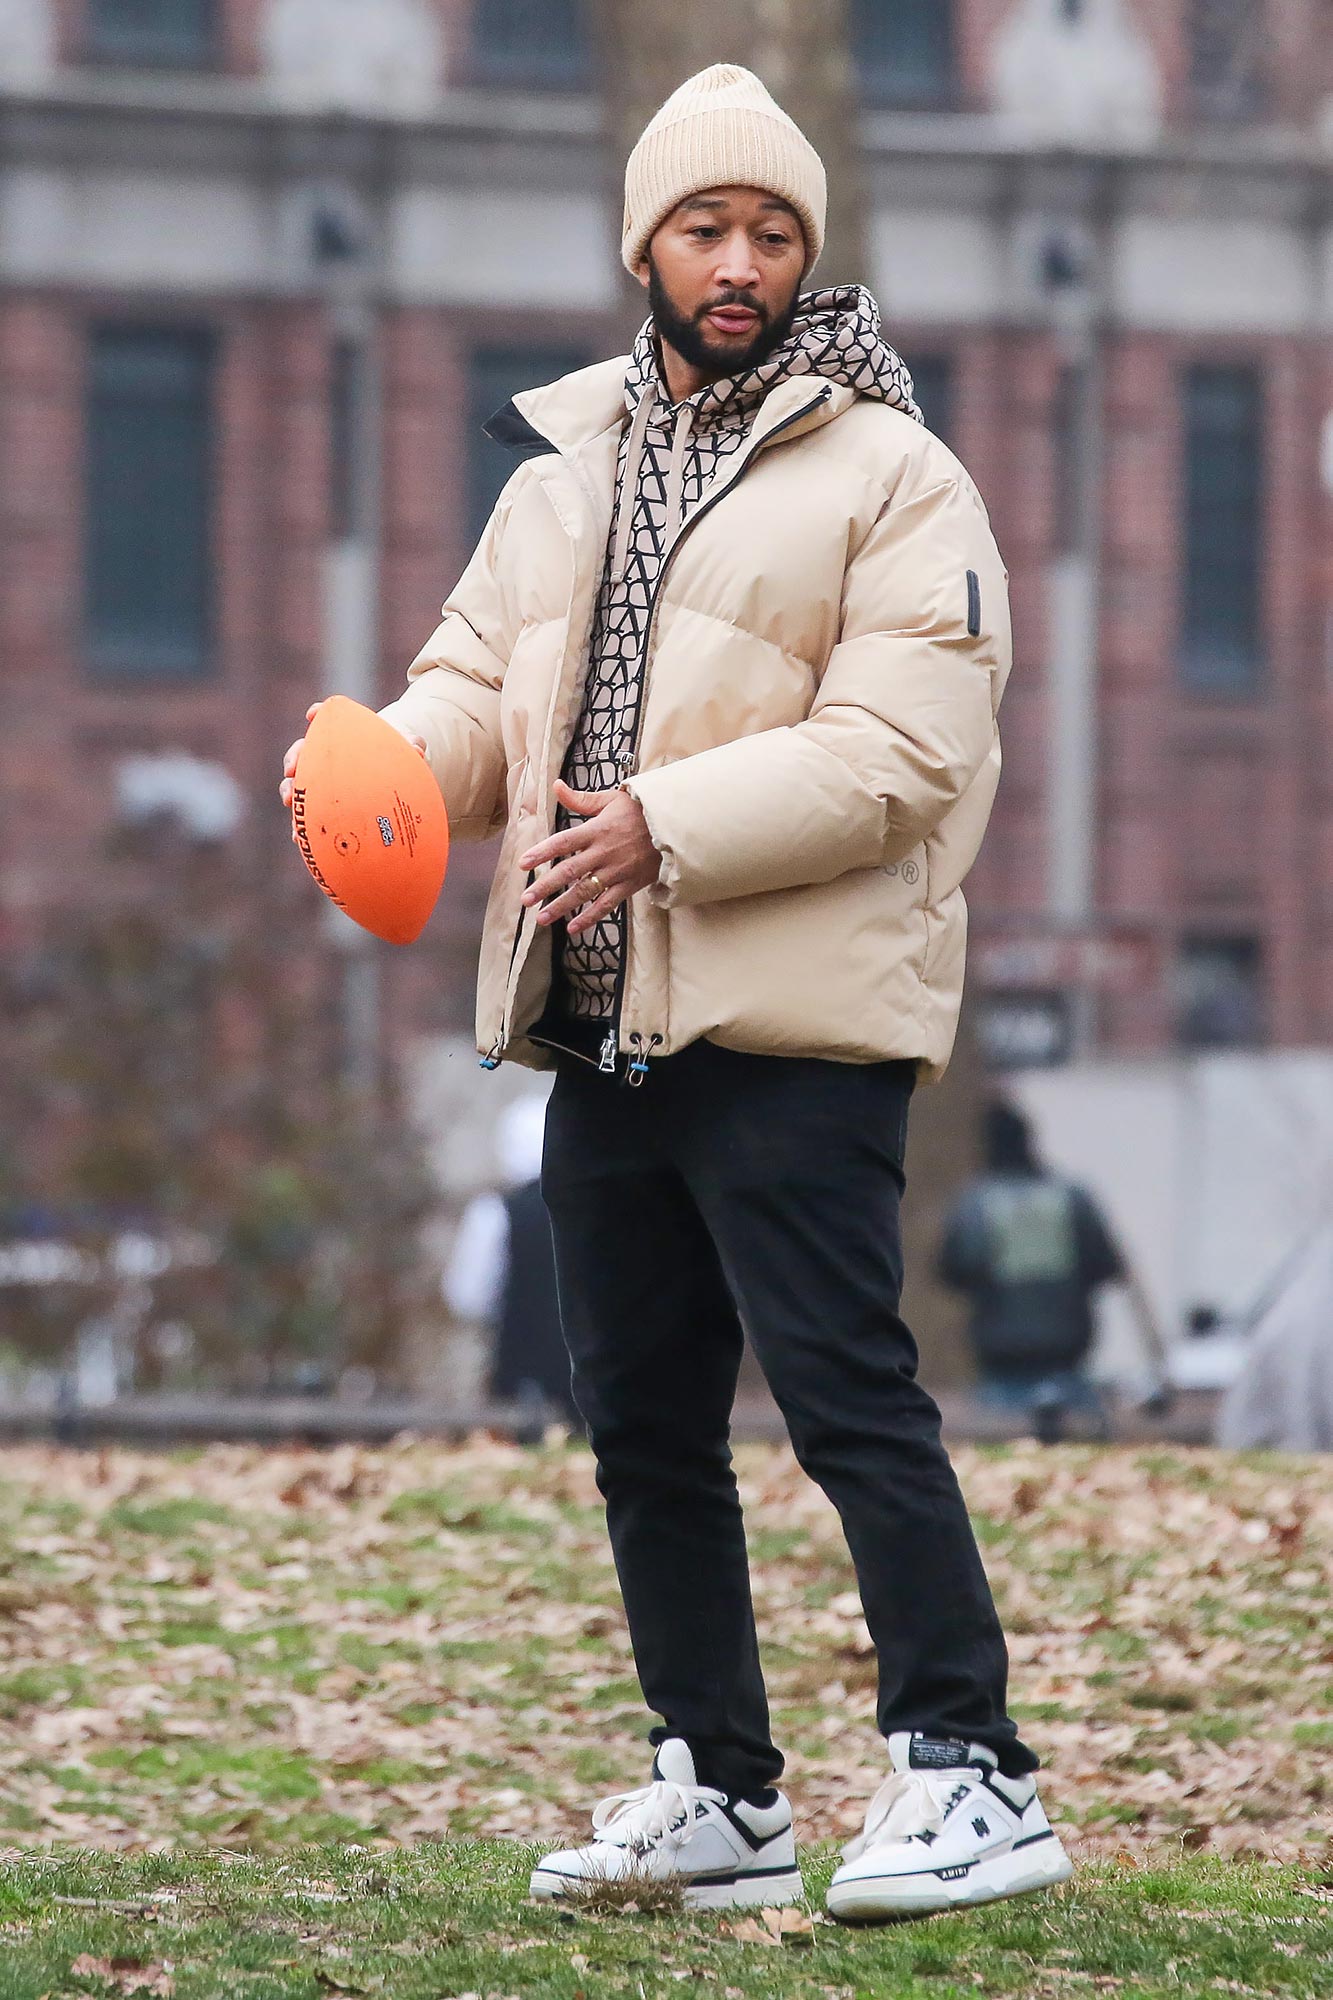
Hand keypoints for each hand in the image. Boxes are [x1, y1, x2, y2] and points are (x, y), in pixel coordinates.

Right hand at [279, 701, 425, 845]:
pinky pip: (306, 814)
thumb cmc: (395, 758)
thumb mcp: (405, 749)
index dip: (318, 714)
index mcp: (342, 736)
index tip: (314, 714)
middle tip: (292, 769)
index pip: (326, 719)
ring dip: (289, 790)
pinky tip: (298, 836)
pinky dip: (299, 824)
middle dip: (294, 758)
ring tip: (289, 801)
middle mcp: (324, 755)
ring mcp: (319, 780)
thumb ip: (411, 744)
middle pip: (302, 751)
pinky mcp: (319, 804)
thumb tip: (418, 749)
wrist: (392, 780)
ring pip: (295, 782)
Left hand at [519, 780, 660, 936]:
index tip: (523, 864)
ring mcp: (617, 871)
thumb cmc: (640, 811)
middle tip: (525, 899)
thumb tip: (556, 785)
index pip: (563, 841)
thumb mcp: (612, 799)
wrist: (675, 827)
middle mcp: (604, 852)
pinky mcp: (629, 885)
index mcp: (597, 829)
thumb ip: (581, 799)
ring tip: (541, 918)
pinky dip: (590, 917)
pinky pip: (607, 904)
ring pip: (585, 892)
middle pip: (569, 871)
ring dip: (561, 906)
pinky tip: (573, 928)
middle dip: (545, 886)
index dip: (542, 853)